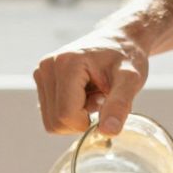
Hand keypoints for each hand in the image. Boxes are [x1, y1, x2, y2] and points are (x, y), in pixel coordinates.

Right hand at [33, 28, 148, 136]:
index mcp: (66, 64)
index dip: (87, 123)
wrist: (118, 40)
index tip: (105, 106)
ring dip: (75, 116)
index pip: (66, 115)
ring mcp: (41, 73)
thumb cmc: (126, 57)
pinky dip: (69, 112)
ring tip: (93, 95)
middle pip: (55, 122)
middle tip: (100, 98)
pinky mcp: (41, 80)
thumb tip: (108, 132)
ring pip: (51, 121)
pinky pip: (51, 114)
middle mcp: (47, 67)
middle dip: (81, 120)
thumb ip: (119, 105)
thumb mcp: (130, 80)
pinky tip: (84, 94)